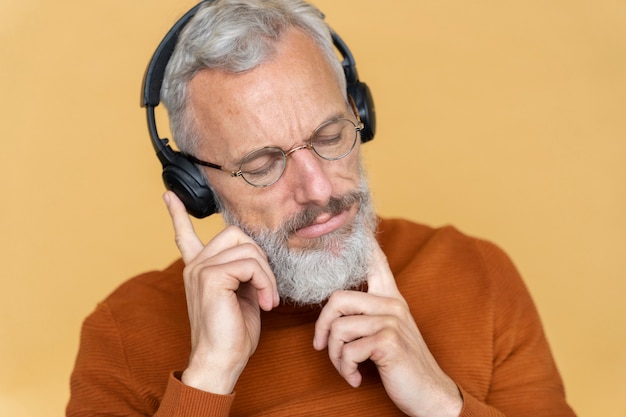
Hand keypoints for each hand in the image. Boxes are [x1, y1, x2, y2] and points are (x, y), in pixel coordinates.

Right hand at [163, 191, 279, 393]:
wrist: (222, 361)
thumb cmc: (234, 334)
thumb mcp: (241, 296)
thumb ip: (243, 271)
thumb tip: (255, 255)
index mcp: (199, 269)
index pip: (185, 235)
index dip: (178, 214)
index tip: (168, 195)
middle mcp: (195, 265)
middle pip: (236, 233)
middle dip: (260, 257)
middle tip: (266, 287)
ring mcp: (200, 269)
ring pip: (248, 249)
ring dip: (267, 275)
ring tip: (268, 299)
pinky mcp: (211, 276)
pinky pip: (251, 264)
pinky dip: (265, 282)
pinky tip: (265, 302)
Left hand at [313, 243, 462, 416]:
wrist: (429, 393)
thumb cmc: (402, 363)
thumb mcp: (388, 332)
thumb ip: (368, 314)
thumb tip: (336, 305)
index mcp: (391, 298)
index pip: (375, 260)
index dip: (361, 241)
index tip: (353, 217)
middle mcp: (392, 304)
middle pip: (336, 299)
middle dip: (322, 328)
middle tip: (322, 347)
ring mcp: (392, 321)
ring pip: (338, 329)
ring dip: (335, 357)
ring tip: (346, 368)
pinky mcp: (388, 342)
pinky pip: (347, 351)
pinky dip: (345, 369)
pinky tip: (355, 378)